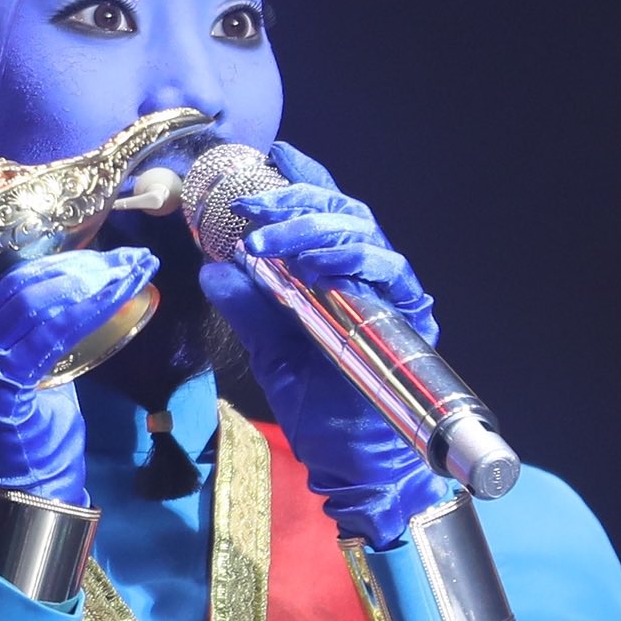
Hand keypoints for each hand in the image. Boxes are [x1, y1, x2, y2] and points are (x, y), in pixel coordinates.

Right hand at [0, 247, 157, 504]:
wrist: (24, 482)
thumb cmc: (32, 422)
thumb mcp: (28, 360)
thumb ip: (35, 322)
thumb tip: (77, 276)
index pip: (13, 281)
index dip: (63, 261)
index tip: (108, 254)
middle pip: (26, 285)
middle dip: (84, 268)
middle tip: (131, 258)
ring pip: (39, 303)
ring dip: (94, 283)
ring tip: (133, 271)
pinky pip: (52, 333)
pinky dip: (91, 309)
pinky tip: (120, 295)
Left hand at [198, 141, 452, 546]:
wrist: (357, 466)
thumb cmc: (321, 410)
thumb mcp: (273, 356)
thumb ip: (249, 310)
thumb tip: (212, 269)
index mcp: (334, 277)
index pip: (323, 214)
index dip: (303, 179)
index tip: (270, 154)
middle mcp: (367, 277)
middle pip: (342, 213)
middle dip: (294, 202)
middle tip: (249, 205)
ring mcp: (391, 294)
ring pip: (364, 233)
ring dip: (313, 229)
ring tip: (266, 240)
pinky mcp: (409, 316)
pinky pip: (390, 272)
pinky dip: (354, 261)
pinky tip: (318, 267)